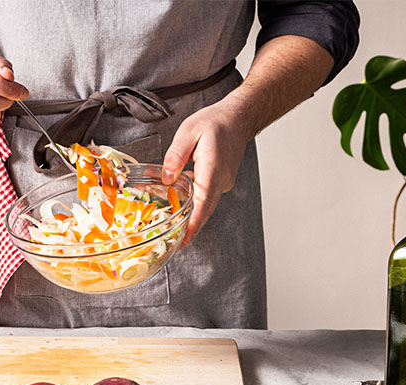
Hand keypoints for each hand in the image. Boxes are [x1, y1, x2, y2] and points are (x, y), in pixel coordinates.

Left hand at [161, 102, 252, 245]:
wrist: (238, 119)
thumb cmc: (214, 122)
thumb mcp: (188, 131)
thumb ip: (175, 155)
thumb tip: (167, 178)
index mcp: (213, 168)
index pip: (203, 201)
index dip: (194, 222)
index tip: (186, 238)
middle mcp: (221, 179)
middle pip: (205, 210)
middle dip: (191, 228)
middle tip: (176, 243)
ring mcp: (223, 182)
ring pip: (206, 205)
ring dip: (192, 218)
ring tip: (175, 230)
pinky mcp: (221, 182)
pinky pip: (208, 197)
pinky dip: (196, 205)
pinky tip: (180, 205)